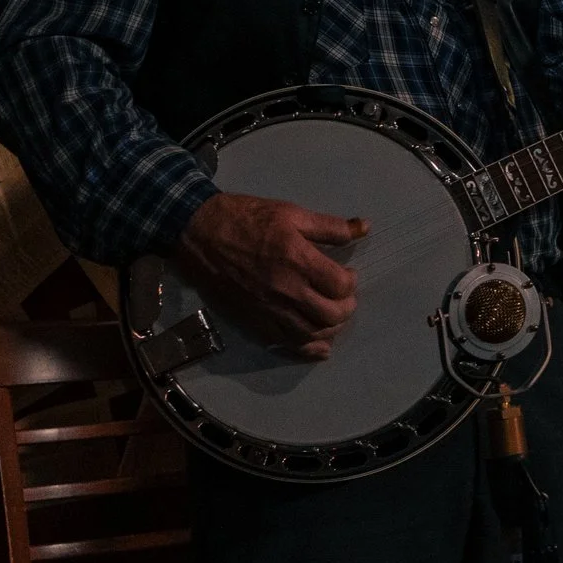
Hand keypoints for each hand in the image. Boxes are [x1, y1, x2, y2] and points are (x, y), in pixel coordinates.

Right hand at [168, 193, 365, 360]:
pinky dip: (308, 348)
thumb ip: (330, 227)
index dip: (351, 282)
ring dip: (330, 328)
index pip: (341, 286)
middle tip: (342, 296)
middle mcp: (285, 290)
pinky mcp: (253, 320)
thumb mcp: (292, 213)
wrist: (198, 232)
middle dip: (346, 307)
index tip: (346, 275)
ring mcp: (268, 309)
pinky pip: (286, 344)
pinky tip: (320, 345)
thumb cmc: (247, 218)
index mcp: (297, 260)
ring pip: (312, 334)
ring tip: (331, 314)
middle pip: (332, 315)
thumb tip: (364, 227)